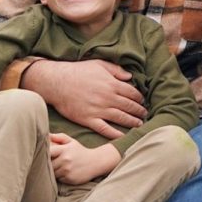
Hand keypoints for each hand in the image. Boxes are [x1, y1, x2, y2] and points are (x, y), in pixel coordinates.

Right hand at [24, 59, 145, 138]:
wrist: (56, 82)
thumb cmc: (77, 71)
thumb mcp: (99, 64)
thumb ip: (116, 70)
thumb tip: (130, 76)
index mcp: (111, 84)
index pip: (132, 93)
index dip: (139, 98)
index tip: (142, 101)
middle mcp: (107, 98)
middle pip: (129, 106)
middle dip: (139, 111)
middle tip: (145, 114)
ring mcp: (98, 110)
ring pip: (121, 118)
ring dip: (132, 122)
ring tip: (140, 124)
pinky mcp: (88, 119)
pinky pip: (105, 129)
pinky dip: (115, 134)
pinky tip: (123, 137)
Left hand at [49, 133, 119, 184]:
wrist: (96, 162)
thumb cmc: (80, 151)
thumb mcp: (71, 142)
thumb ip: (58, 137)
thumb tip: (46, 135)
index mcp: (64, 149)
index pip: (47, 152)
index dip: (44, 154)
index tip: (44, 155)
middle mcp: (65, 160)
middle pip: (48, 164)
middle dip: (49, 164)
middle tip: (53, 162)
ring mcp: (67, 170)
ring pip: (52, 173)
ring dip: (54, 171)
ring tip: (61, 167)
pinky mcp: (70, 179)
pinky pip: (59, 179)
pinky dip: (61, 177)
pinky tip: (67, 173)